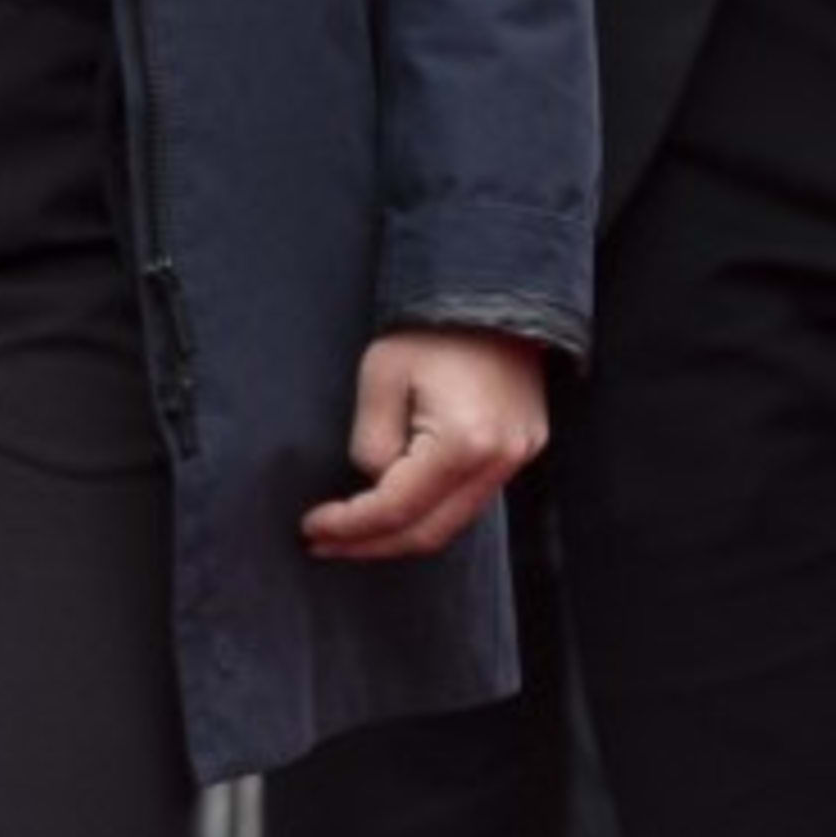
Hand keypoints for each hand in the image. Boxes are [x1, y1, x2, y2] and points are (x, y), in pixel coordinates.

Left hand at [301, 328, 548, 564]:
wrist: (492, 291)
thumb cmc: (432, 328)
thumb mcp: (381, 377)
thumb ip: (372, 444)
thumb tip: (376, 484)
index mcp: (464, 442)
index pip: (397, 509)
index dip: (350, 526)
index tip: (312, 528)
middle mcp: (499, 461)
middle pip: (427, 532)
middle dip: (370, 544)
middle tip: (325, 545)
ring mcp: (518, 457)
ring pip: (452, 524)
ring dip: (399, 534)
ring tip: (353, 534)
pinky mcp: (523, 448)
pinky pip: (471, 500)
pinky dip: (431, 512)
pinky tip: (397, 508)